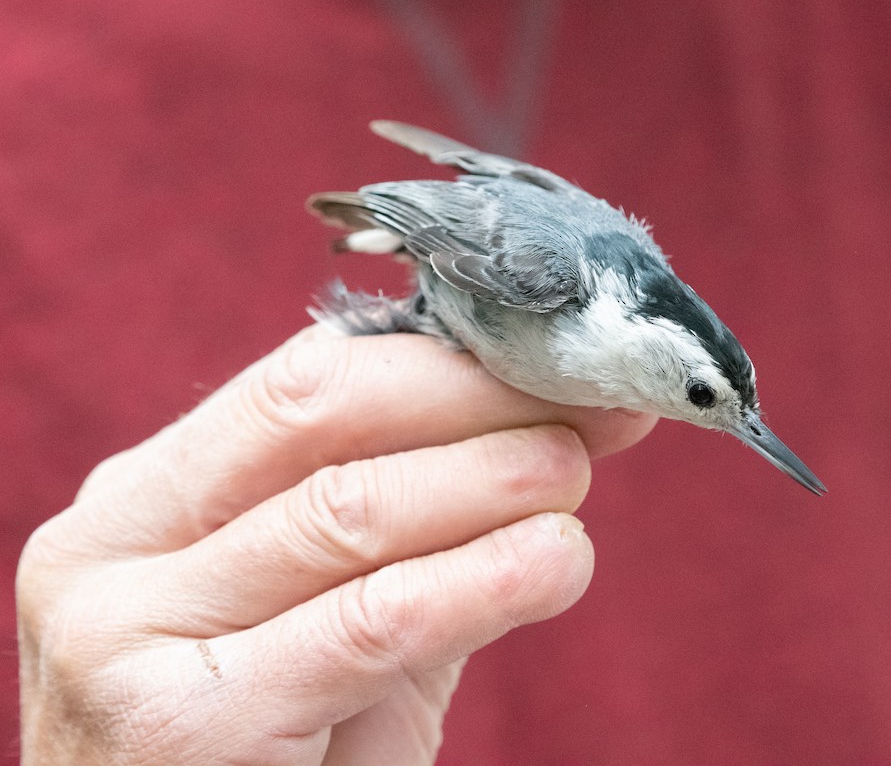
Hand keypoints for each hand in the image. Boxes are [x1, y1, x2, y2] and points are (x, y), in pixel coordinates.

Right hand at [17, 328, 655, 763]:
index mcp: (142, 506)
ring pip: (347, 510)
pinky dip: (480, 579)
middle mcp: (107, 553)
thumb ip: (432, 525)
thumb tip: (569, 424)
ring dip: (490, 479)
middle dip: (471, 398)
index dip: (448, 361)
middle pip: (318, 414)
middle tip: (585, 407)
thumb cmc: (288, 757)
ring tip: (575, 476)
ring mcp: (122, 637)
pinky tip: (556, 559)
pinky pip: (368, 621)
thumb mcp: (346, 621)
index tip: (559, 361)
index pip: (303, 382)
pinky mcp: (178, 728)